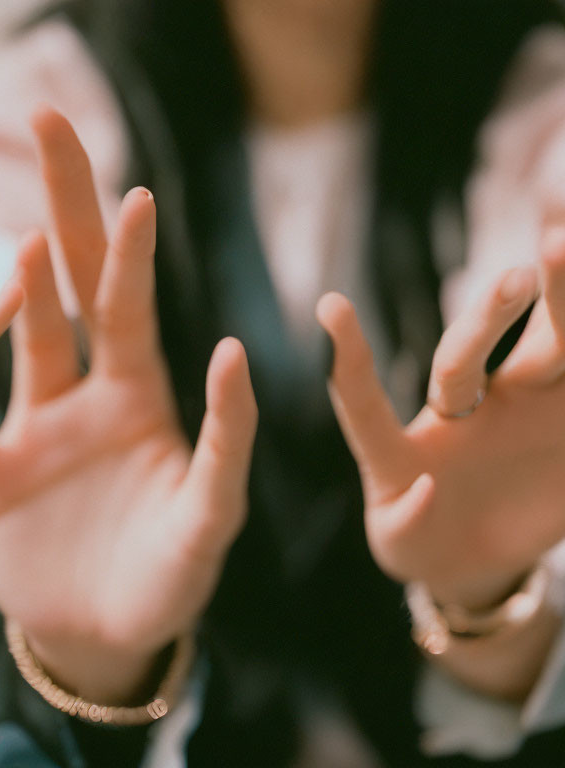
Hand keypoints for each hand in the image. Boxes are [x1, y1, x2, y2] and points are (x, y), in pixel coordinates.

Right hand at [0, 110, 256, 703]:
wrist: (108, 632)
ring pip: (11, 343)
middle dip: (62, 211)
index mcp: (138, 398)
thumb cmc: (169, 575)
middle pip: (67, 289)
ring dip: (14, 297)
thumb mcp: (211, 514)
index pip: (128, 307)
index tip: (135, 193)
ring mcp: (27, 431)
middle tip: (52, 130)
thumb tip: (235, 350)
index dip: (128, 252)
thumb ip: (227, 440)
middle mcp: (80, 398)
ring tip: (25, 254)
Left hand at [316, 227, 564, 611]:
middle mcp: (460, 409)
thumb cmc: (423, 545)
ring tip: (561, 245)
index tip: (329, 305)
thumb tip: (428, 489)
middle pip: (467, 353)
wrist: (482, 555)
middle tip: (516, 279)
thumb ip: (405, 522)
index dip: (349, 356)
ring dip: (557, 302)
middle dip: (487, 317)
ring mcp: (519, 409)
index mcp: (402, 443)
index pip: (366, 397)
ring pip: (542, 347)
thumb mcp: (402, 545)